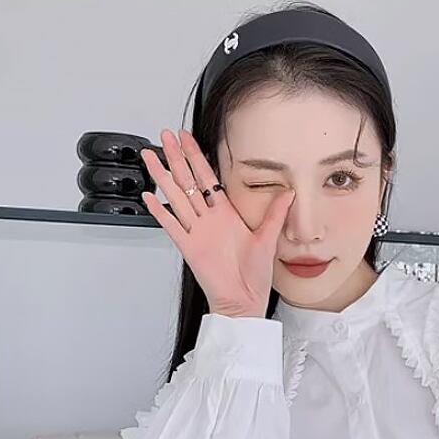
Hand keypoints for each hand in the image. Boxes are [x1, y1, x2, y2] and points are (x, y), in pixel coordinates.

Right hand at [140, 127, 295, 317]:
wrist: (244, 301)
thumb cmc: (255, 277)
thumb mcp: (268, 239)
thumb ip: (276, 214)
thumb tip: (290, 192)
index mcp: (226, 214)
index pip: (207, 178)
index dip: (197, 156)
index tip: (187, 138)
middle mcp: (209, 220)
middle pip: (187, 181)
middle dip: (176, 157)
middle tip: (165, 136)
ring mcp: (196, 232)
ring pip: (175, 197)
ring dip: (162, 176)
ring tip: (150, 156)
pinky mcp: (188, 247)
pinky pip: (170, 225)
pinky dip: (158, 211)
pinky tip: (149, 196)